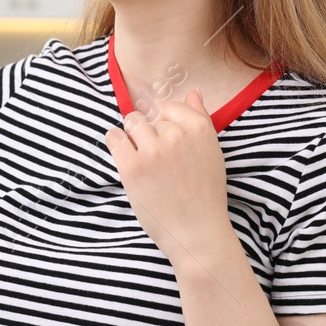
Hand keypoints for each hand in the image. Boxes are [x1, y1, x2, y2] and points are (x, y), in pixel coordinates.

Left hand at [104, 88, 234, 264]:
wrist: (196, 233)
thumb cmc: (204, 196)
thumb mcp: (211, 153)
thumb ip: (200, 119)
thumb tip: (193, 92)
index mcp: (200, 129)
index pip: (169, 107)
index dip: (164, 124)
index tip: (166, 144)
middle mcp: (177, 135)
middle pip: (148, 116)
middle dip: (148, 133)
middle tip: (156, 160)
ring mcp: (153, 150)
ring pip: (130, 123)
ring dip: (131, 137)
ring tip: (141, 160)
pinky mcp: (133, 167)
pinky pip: (113, 138)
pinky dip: (115, 145)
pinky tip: (126, 160)